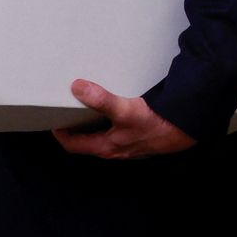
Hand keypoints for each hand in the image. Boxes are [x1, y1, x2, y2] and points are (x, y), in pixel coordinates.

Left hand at [51, 79, 195, 159]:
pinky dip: (108, 119)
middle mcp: (115, 148)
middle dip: (75, 127)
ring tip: (85, 104)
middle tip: (65, 109)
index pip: (74, 145)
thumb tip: (78, 88)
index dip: (60, 134)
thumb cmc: (157, 126)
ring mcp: (127, 143)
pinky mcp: (138, 135)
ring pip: (102, 135)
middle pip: (87, 141)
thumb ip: (102, 100)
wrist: (184, 129)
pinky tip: (113, 106)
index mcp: (106, 147)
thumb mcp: (125, 111)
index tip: (51, 120)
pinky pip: (116, 128)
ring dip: (92, 122)